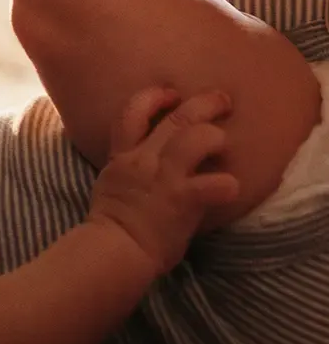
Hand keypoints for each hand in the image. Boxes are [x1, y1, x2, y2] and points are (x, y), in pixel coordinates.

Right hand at [89, 86, 237, 273]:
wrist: (114, 250)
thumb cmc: (111, 224)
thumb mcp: (111, 183)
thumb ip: (130, 168)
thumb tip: (148, 163)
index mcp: (124, 155)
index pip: (132, 111)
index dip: (154, 97)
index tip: (172, 94)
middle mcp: (145, 159)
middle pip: (175, 118)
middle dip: (203, 104)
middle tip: (222, 100)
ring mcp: (164, 176)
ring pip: (194, 138)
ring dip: (214, 136)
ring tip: (224, 143)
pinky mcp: (182, 198)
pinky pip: (212, 184)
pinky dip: (226, 184)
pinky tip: (233, 188)